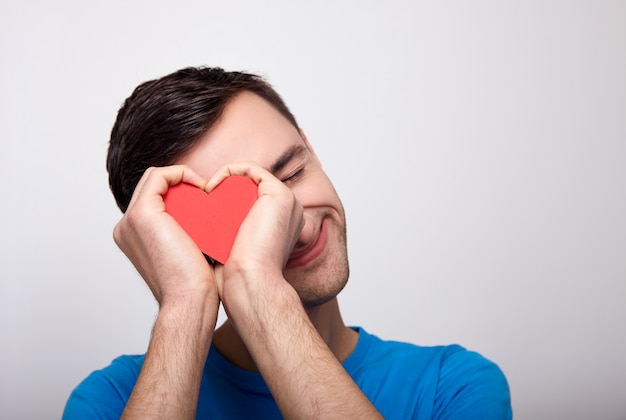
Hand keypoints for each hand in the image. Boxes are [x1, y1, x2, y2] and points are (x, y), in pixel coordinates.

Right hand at [113, 165, 217, 309]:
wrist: (188, 299)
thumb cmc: (192, 284)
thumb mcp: (185, 252)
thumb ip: (182, 234)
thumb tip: (201, 222)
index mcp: (132, 236)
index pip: (152, 199)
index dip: (177, 191)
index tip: (204, 198)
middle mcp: (125, 227)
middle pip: (152, 187)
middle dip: (179, 182)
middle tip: (206, 191)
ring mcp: (130, 220)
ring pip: (154, 179)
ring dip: (180, 177)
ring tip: (205, 189)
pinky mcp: (142, 215)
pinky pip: (159, 176)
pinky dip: (180, 173)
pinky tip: (201, 185)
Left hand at [204, 162, 303, 316]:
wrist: (251, 282)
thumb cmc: (239, 275)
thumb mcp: (233, 249)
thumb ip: (228, 236)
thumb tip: (205, 228)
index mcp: (282, 224)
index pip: (254, 199)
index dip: (228, 197)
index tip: (202, 206)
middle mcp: (288, 211)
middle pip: (252, 187)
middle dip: (226, 187)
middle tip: (200, 196)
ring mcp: (287, 201)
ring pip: (251, 177)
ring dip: (225, 179)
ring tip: (204, 191)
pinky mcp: (279, 193)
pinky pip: (251, 168)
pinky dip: (229, 170)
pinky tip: (210, 186)